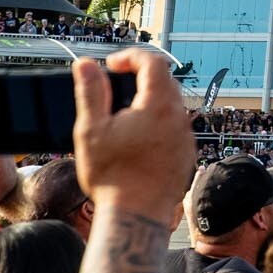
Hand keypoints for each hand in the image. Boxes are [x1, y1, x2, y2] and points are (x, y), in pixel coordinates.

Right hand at [75, 50, 194, 225]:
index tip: (111, 65)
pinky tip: (137, 139)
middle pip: (164, 82)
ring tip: (122, 115)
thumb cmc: (112, 176)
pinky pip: (175, 128)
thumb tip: (86, 64)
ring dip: (149, 101)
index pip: (152, 63)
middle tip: (115, 84)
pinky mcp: (187, 154)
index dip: (130, 57)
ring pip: (171, 106)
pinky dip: (157, 123)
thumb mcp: (91, 130)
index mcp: (158, 105)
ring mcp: (186, 137)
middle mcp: (179, 117)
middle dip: (140, 76)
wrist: (136, 216)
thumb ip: (91, 92)